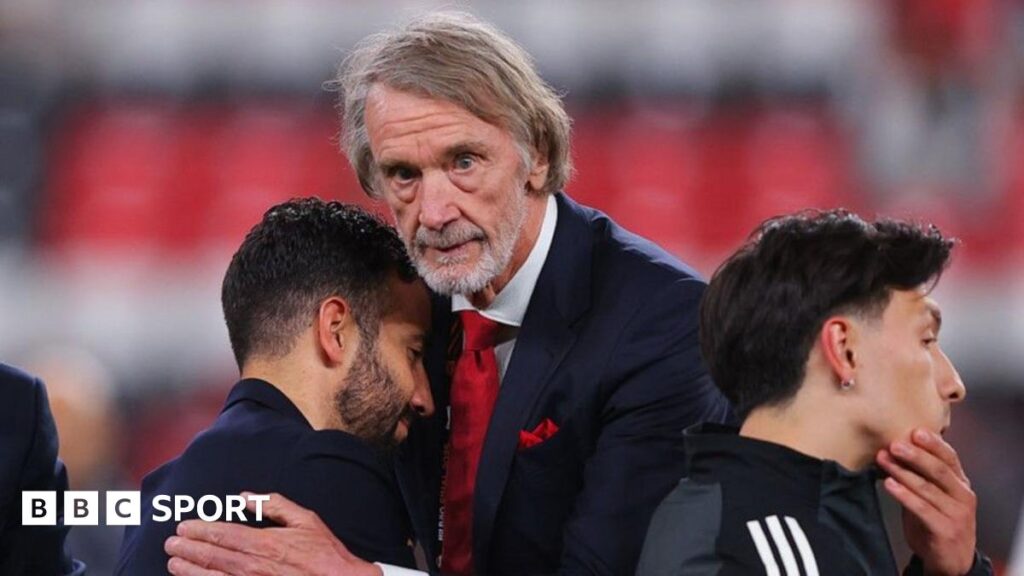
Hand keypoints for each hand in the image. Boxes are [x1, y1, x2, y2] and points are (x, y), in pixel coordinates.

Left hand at [164, 492, 381, 575]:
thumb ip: (275, 505)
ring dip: (191, 570)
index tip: (184, 527)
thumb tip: (247, 496)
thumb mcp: (306, 520)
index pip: (224, 534)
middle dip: (188, 549)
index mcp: (266, 543)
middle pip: (213, 556)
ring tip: (174, 564)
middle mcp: (255, 566)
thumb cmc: (325, 553)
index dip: (200, 530)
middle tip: (170, 544)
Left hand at [876, 428, 976, 575]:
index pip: (949, 457)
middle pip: (939, 470)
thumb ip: (919, 474)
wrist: (951, 559)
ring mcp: (957, 514)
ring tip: (884, 460)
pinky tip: (890, 485)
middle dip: (915, 455)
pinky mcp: (946, 530)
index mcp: (960, 482)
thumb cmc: (937, 520)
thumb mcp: (932, 494)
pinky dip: (905, 496)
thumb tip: (892, 449)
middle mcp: (963, 495)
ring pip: (928, 488)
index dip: (933, 443)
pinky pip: (923, 509)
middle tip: (894, 444)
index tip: (914, 430)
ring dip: (903, 472)